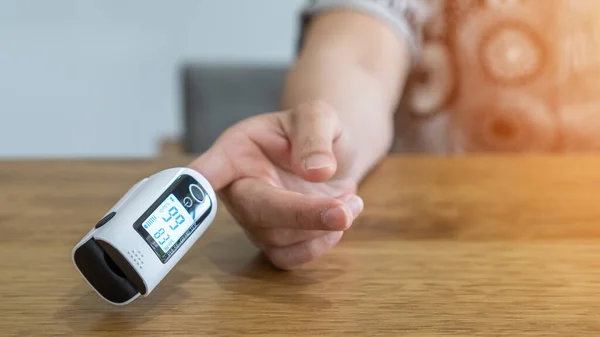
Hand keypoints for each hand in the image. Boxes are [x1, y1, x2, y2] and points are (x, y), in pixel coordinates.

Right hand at [189, 101, 363, 269]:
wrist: (330, 155)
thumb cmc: (313, 130)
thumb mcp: (317, 116)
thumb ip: (314, 137)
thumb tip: (316, 171)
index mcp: (235, 151)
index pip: (205, 171)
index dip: (191, 187)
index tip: (190, 190)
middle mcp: (238, 188)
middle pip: (254, 210)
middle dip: (301, 214)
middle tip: (343, 212)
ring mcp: (254, 218)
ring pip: (278, 238)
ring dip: (322, 225)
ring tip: (351, 201)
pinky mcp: (273, 241)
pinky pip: (288, 257)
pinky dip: (320, 245)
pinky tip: (339, 221)